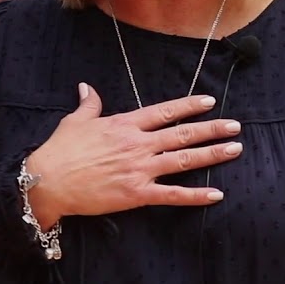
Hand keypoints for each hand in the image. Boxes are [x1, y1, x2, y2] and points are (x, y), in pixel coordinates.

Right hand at [25, 83, 241, 227]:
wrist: (48, 181)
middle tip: (235, 126)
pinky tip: (216, 194)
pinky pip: (172, 195)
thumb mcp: (75, 122)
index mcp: (125, 125)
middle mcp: (138, 144)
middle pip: (183, 133)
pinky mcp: (137, 194)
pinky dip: (195, 195)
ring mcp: (140, 169)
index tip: (209, 101)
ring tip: (234, 149)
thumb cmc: (60, 151)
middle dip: (212, 129)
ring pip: (184, 159)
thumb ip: (88, 104)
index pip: (165, 111)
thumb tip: (87, 88)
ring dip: (212, 154)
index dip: (189, 106)